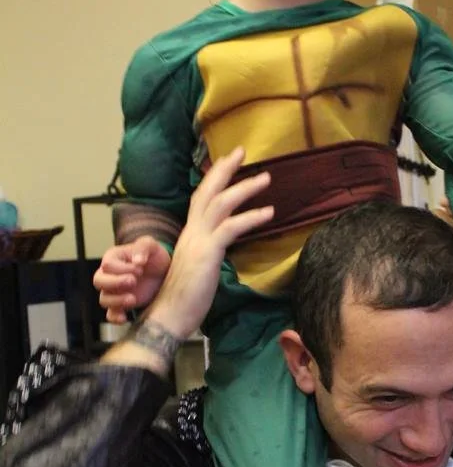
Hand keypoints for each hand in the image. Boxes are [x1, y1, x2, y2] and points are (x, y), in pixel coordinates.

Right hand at [94, 237, 171, 322]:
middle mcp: (109, 276)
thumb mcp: (151, 246)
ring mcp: (114, 292)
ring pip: (104, 299)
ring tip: (133, 299)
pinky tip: (125, 318)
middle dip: (115, 283)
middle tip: (133, 281)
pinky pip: (110, 315)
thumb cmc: (154, 257)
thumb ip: (143, 247)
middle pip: (99, 281)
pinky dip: (115, 318)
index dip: (122, 268)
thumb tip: (137, 261)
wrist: (165, 273)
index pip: (108, 264)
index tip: (140, 269)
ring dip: (116, 301)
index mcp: (113, 258)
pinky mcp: (121, 306)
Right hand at [144, 148, 272, 341]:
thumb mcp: (198, 269)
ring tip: (266, 178)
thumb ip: (208, 253)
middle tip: (242, 150)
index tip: (228, 164)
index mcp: (189, 234)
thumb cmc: (184, 299)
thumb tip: (221, 249)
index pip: (200, 199)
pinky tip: (270, 212)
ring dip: (245, 188)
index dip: (214, 180)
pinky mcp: (207, 252)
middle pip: (207, 190)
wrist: (168, 316)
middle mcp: (191, 231)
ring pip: (221, 203)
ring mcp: (198, 240)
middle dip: (225, 169)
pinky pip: (231, 227)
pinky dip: (252, 217)